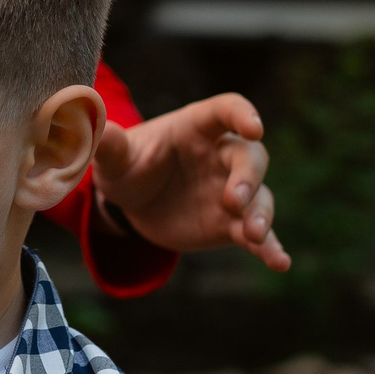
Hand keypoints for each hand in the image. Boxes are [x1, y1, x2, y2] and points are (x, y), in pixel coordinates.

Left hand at [91, 93, 289, 269]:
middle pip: (250, 157)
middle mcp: (221, 156)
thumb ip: (110, 145)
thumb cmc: (128, 166)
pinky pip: (258, 235)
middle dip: (248, 178)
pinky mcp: (232, 224)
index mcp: (196, 128)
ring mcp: (232, 191)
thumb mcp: (114, 158)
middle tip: (235, 200)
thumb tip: (95, 127)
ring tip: (254, 235)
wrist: (131, 204)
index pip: (226, 110)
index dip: (242, 115)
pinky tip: (280, 262)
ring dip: (261, 215)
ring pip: (259, 198)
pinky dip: (270, 248)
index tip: (254, 125)